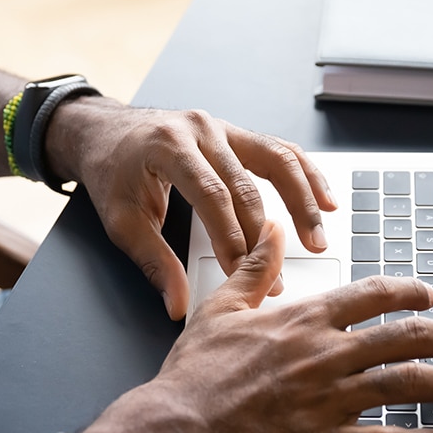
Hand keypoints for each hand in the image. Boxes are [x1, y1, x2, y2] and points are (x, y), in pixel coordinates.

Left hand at [47, 97, 336, 319]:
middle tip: (278, 277)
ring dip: (303, 201)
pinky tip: (326, 200)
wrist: (105, 133)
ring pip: (277, 160)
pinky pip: (280, 151)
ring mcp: (223, 127)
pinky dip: (307, 175)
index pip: (211, 196)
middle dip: (264, 237)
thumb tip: (178, 305)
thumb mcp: (122, 222)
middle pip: (247, 184)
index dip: (232, 238)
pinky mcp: (237, 133)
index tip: (244, 274)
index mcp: (169, 147)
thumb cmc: (112, 173)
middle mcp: (201, 129)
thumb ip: (154, 263)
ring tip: (317, 239)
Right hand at [85, 221, 432, 432]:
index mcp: (303, 321)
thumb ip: (254, 269)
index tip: (427, 296)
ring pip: (407, 385)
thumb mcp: (221, 309)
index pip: (370, 297)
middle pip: (405, 339)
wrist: (178, 426)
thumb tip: (271, 234)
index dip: (406, 294)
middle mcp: (325, 355)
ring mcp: (329, 398)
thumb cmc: (195, 374)